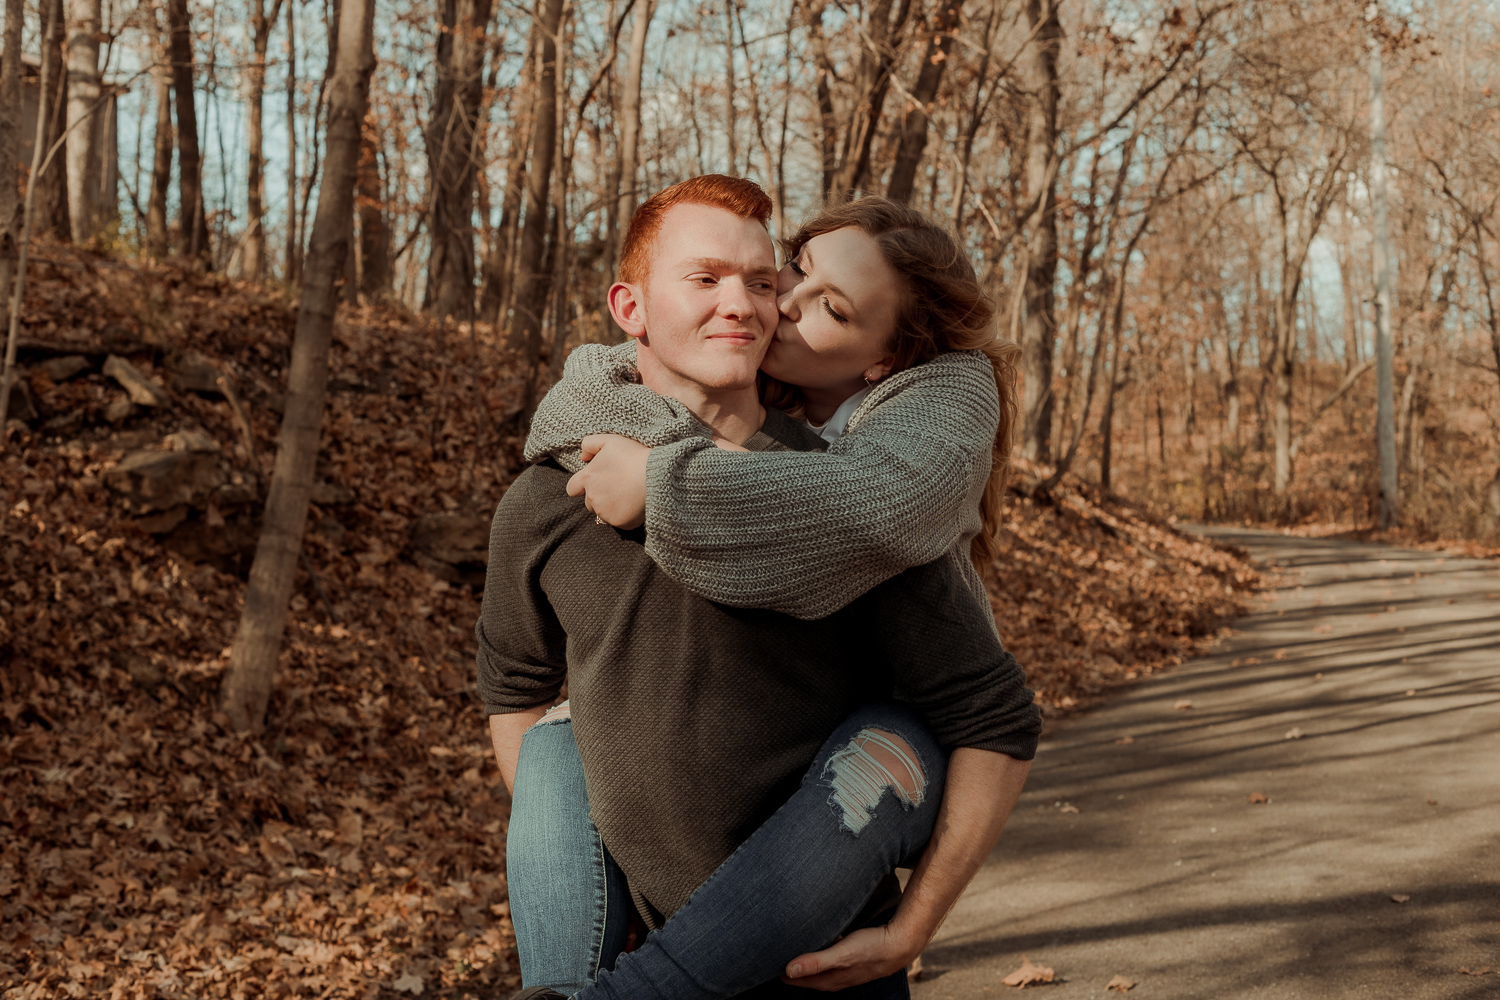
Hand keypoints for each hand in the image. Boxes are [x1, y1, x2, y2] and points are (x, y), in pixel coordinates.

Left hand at [566, 434, 649, 528]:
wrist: (657, 475)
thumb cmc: (635, 456)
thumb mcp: (611, 441)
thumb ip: (590, 444)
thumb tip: (583, 456)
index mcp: (588, 478)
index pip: (572, 488)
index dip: (582, 486)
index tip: (597, 482)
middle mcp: (592, 497)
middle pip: (589, 502)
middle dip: (599, 497)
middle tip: (618, 487)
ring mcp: (605, 511)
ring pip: (603, 513)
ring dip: (611, 506)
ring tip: (628, 494)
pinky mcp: (619, 522)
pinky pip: (618, 521)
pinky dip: (625, 515)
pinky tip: (635, 503)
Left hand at [780, 925, 920, 991]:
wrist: (899, 946)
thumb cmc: (870, 949)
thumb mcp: (841, 954)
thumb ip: (816, 962)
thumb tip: (789, 970)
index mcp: (829, 980)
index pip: (798, 979)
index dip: (783, 972)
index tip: (768, 962)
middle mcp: (835, 978)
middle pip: (808, 976)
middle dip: (793, 968)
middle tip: (776, 954)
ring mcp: (844, 971)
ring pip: (820, 967)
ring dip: (808, 960)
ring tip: (795, 948)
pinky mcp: (852, 961)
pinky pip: (831, 959)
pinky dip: (822, 953)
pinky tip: (822, 941)